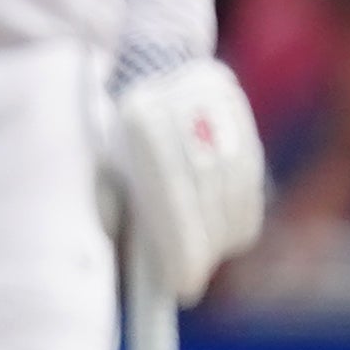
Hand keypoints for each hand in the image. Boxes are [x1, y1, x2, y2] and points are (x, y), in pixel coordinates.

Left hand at [111, 55, 270, 304]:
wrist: (147, 59)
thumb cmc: (108, 126)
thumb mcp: (98, 162)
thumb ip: (112, 205)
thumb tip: (135, 260)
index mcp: (139, 120)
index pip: (172, 200)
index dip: (181, 251)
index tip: (181, 289)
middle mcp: (185, 112)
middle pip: (207, 203)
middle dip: (199, 251)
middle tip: (187, 282)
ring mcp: (221, 111)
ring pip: (235, 196)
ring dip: (220, 236)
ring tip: (201, 258)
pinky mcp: (243, 116)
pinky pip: (251, 183)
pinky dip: (237, 214)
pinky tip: (222, 233)